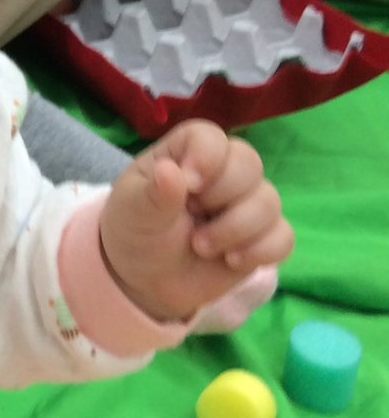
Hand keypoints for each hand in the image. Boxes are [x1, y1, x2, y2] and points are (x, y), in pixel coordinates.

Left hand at [101, 121, 292, 322]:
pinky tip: (231, 261)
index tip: (189, 186)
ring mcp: (244, 204)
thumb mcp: (133, 214)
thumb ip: (154, 194)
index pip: (210, 137)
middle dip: (221, 198)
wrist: (147, 281)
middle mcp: (221, 172)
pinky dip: (260, 251)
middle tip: (192, 219)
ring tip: (201, 247)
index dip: (207, 158)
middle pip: (249, 163)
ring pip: (269, 201)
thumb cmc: (137, 233)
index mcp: (185, 154)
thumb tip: (171, 171)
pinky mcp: (261, 237)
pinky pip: (283, 236)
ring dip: (236, 229)